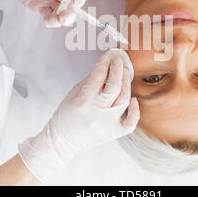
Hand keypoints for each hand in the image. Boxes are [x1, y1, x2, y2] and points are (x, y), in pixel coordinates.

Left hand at [0, 0, 87, 26]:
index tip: (74, 3)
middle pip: (72, 6)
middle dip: (71, 13)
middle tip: (65, 17)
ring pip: (61, 13)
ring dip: (60, 19)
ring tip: (56, 20)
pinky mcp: (39, 5)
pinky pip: (48, 16)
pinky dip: (50, 21)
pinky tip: (48, 21)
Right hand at [18, 49, 139, 180]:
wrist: (62, 141)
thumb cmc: (66, 115)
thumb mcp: (73, 93)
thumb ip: (91, 81)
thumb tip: (106, 66)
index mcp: (82, 102)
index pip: (98, 77)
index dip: (105, 63)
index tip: (108, 55)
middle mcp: (96, 113)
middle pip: (114, 87)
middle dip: (118, 69)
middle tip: (119, 60)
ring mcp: (106, 125)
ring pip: (124, 100)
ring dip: (127, 84)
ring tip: (125, 73)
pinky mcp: (113, 134)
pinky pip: (130, 123)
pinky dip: (135, 111)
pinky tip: (133, 100)